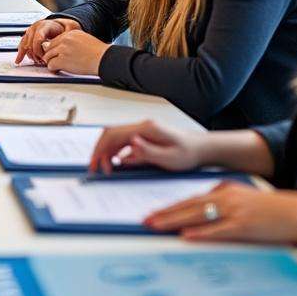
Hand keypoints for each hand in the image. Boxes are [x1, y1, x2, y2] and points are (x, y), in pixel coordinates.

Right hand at [16, 18, 79, 64]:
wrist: (58, 25)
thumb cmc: (62, 29)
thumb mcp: (67, 31)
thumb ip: (67, 36)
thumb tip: (67, 43)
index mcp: (45, 25)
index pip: (38, 38)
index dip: (39, 49)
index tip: (44, 57)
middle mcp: (35, 27)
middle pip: (30, 42)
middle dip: (35, 54)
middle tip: (42, 61)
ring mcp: (30, 30)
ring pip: (24, 44)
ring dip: (29, 55)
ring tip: (36, 61)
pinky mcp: (27, 35)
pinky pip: (22, 44)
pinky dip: (21, 53)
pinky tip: (18, 60)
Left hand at [40, 29, 107, 74]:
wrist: (103, 59)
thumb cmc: (98, 52)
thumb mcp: (84, 40)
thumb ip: (72, 42)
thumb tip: (63, 48)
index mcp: (71, 33)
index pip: (55, 40)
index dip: (55, 49)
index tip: (56, 54)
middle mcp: (65, 39)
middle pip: (49, 47)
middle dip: (51, 55)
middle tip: (54, 61)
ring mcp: (63, 49)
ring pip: (48, 56)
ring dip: (51, 62)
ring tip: (56, 66)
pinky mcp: (62, 60)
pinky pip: (50, 65)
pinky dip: (53, 69)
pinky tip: (58, 70)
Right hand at [86, 120, 206, 174]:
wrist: (201, 149)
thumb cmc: (188, 153)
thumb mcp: (170, 157)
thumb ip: (148, 151)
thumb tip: (131, 144)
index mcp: (146, 128)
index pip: (114, 134)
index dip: (101, 149)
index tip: (97, 165)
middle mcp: (141, 126)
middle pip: (110, 134)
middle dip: (99, 151)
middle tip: (95, 168)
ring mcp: (142, 131)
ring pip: (115, 138)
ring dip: (106, 152)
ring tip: (105, 169)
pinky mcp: (143, 137)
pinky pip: (123, 142)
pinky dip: (115, 153)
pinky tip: (116, 164)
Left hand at [144, 182, 296, 252]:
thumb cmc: (270, 210)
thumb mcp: (243, 198)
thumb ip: (223, 201)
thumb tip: (201, 212)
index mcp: (224, 190)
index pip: (191, 199)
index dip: (171, 206)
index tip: (154, 212)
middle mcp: (226, 197)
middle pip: (189, 206)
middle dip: (165, 213)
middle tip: (145, 220)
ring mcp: (234, 211)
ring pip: (197, 215)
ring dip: (174, 221)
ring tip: (156, 226)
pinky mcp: (244, 226)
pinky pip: (217, 230)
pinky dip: (200, 233)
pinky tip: (186, 235)